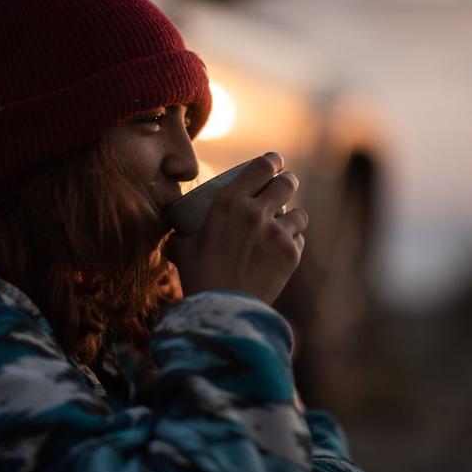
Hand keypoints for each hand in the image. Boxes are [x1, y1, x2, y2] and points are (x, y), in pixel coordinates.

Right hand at [166, 152, 307, 304]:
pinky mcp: (290, 254)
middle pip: (287, 183)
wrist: (222, 309)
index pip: (261, 166)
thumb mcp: (181, 248)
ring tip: (284, 222)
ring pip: (298, 213)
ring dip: (292, 215)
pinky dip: (292, 241)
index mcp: (229, 202)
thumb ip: (181, 233)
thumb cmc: (197, 276)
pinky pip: (298, 239)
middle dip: (287, 182)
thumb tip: (173, 230)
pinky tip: (282, 248)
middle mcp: (256, 212)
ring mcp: (277, 234)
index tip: (274, 162)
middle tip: (283, 186)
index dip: (271, 161)